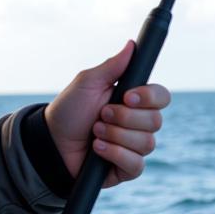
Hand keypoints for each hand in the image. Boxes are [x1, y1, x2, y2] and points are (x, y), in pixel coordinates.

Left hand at [44, 41, 170, 187]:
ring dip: (116, 136)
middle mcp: (139, 124)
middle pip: (155, 121)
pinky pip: (136, 164)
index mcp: (134, 101)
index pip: (162, 97)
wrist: (52, 143)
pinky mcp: (127, 168)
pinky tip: (98, 149)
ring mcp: (134, 147)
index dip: (150, 97)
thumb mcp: (88, 83)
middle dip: (124, 118)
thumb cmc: (69, 111)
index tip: (127, 96)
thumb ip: (112, 66)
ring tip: (95, 132)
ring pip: (147, 143)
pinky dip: (115, 154)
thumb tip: (131, 45)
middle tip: (101, 115)